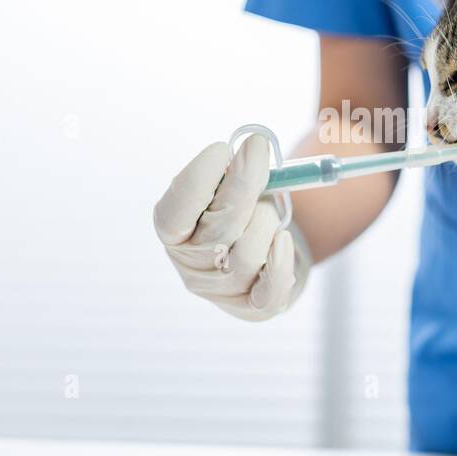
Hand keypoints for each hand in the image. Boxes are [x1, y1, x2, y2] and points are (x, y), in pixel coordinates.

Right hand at [154, 135, 308, 321]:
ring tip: (269, 209)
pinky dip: (280, 262)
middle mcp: (189, 264)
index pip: (175, 211)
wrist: (267, 245)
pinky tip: (283, 240)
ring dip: (266, 221)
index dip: (197, 180)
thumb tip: (253, 147)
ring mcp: (219, 290)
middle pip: (218, 230)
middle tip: (257, 151)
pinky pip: (269, 291)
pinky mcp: (251, 308)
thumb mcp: (227, 182)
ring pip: (247, 255)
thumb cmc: (242, 206)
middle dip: (243, 185)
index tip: (221, 148)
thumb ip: (232, 168)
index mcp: (172, 230)